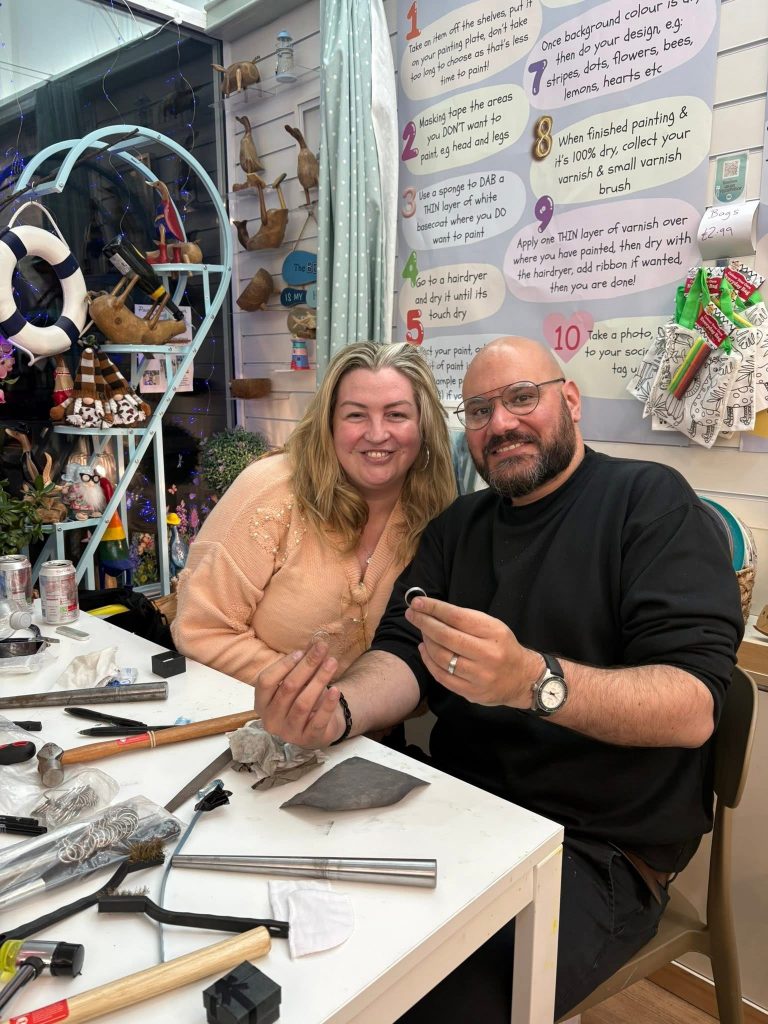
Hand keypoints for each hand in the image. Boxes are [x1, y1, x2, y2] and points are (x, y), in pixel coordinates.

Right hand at [253, 642, 345, 747]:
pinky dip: (327, 704)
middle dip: (307, 666)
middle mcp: (271, 720)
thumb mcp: (297, 684)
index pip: (266, 681)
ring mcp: (289, 732)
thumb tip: (314, 644)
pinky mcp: (309, 739)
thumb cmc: (302, 699)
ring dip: (319, 680)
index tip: (301, 652)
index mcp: (261, 704)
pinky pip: (318, 720)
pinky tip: (336, 690)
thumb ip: (300, 666)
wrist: (319, 727)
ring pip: (303, 703)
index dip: (283, 665)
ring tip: (332, 662)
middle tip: (322, 649)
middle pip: (288, 688)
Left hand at [405, 596, 542, 707]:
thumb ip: (467, 620)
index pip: (458, 617)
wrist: (522, 679)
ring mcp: (478, 676)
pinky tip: (424, 649)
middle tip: (412, 614)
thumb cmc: (504, 647)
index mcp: (494, 633)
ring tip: (422, 631)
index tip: (417, 602)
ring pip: (442, 657)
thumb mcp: (493, 627)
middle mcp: (487, 655)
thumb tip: (433, 610)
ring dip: (426, 641)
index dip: (434, 609)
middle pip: (447, 637)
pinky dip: (429, 661)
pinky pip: (442, 676)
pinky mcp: (471, 692)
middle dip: (425, 623)